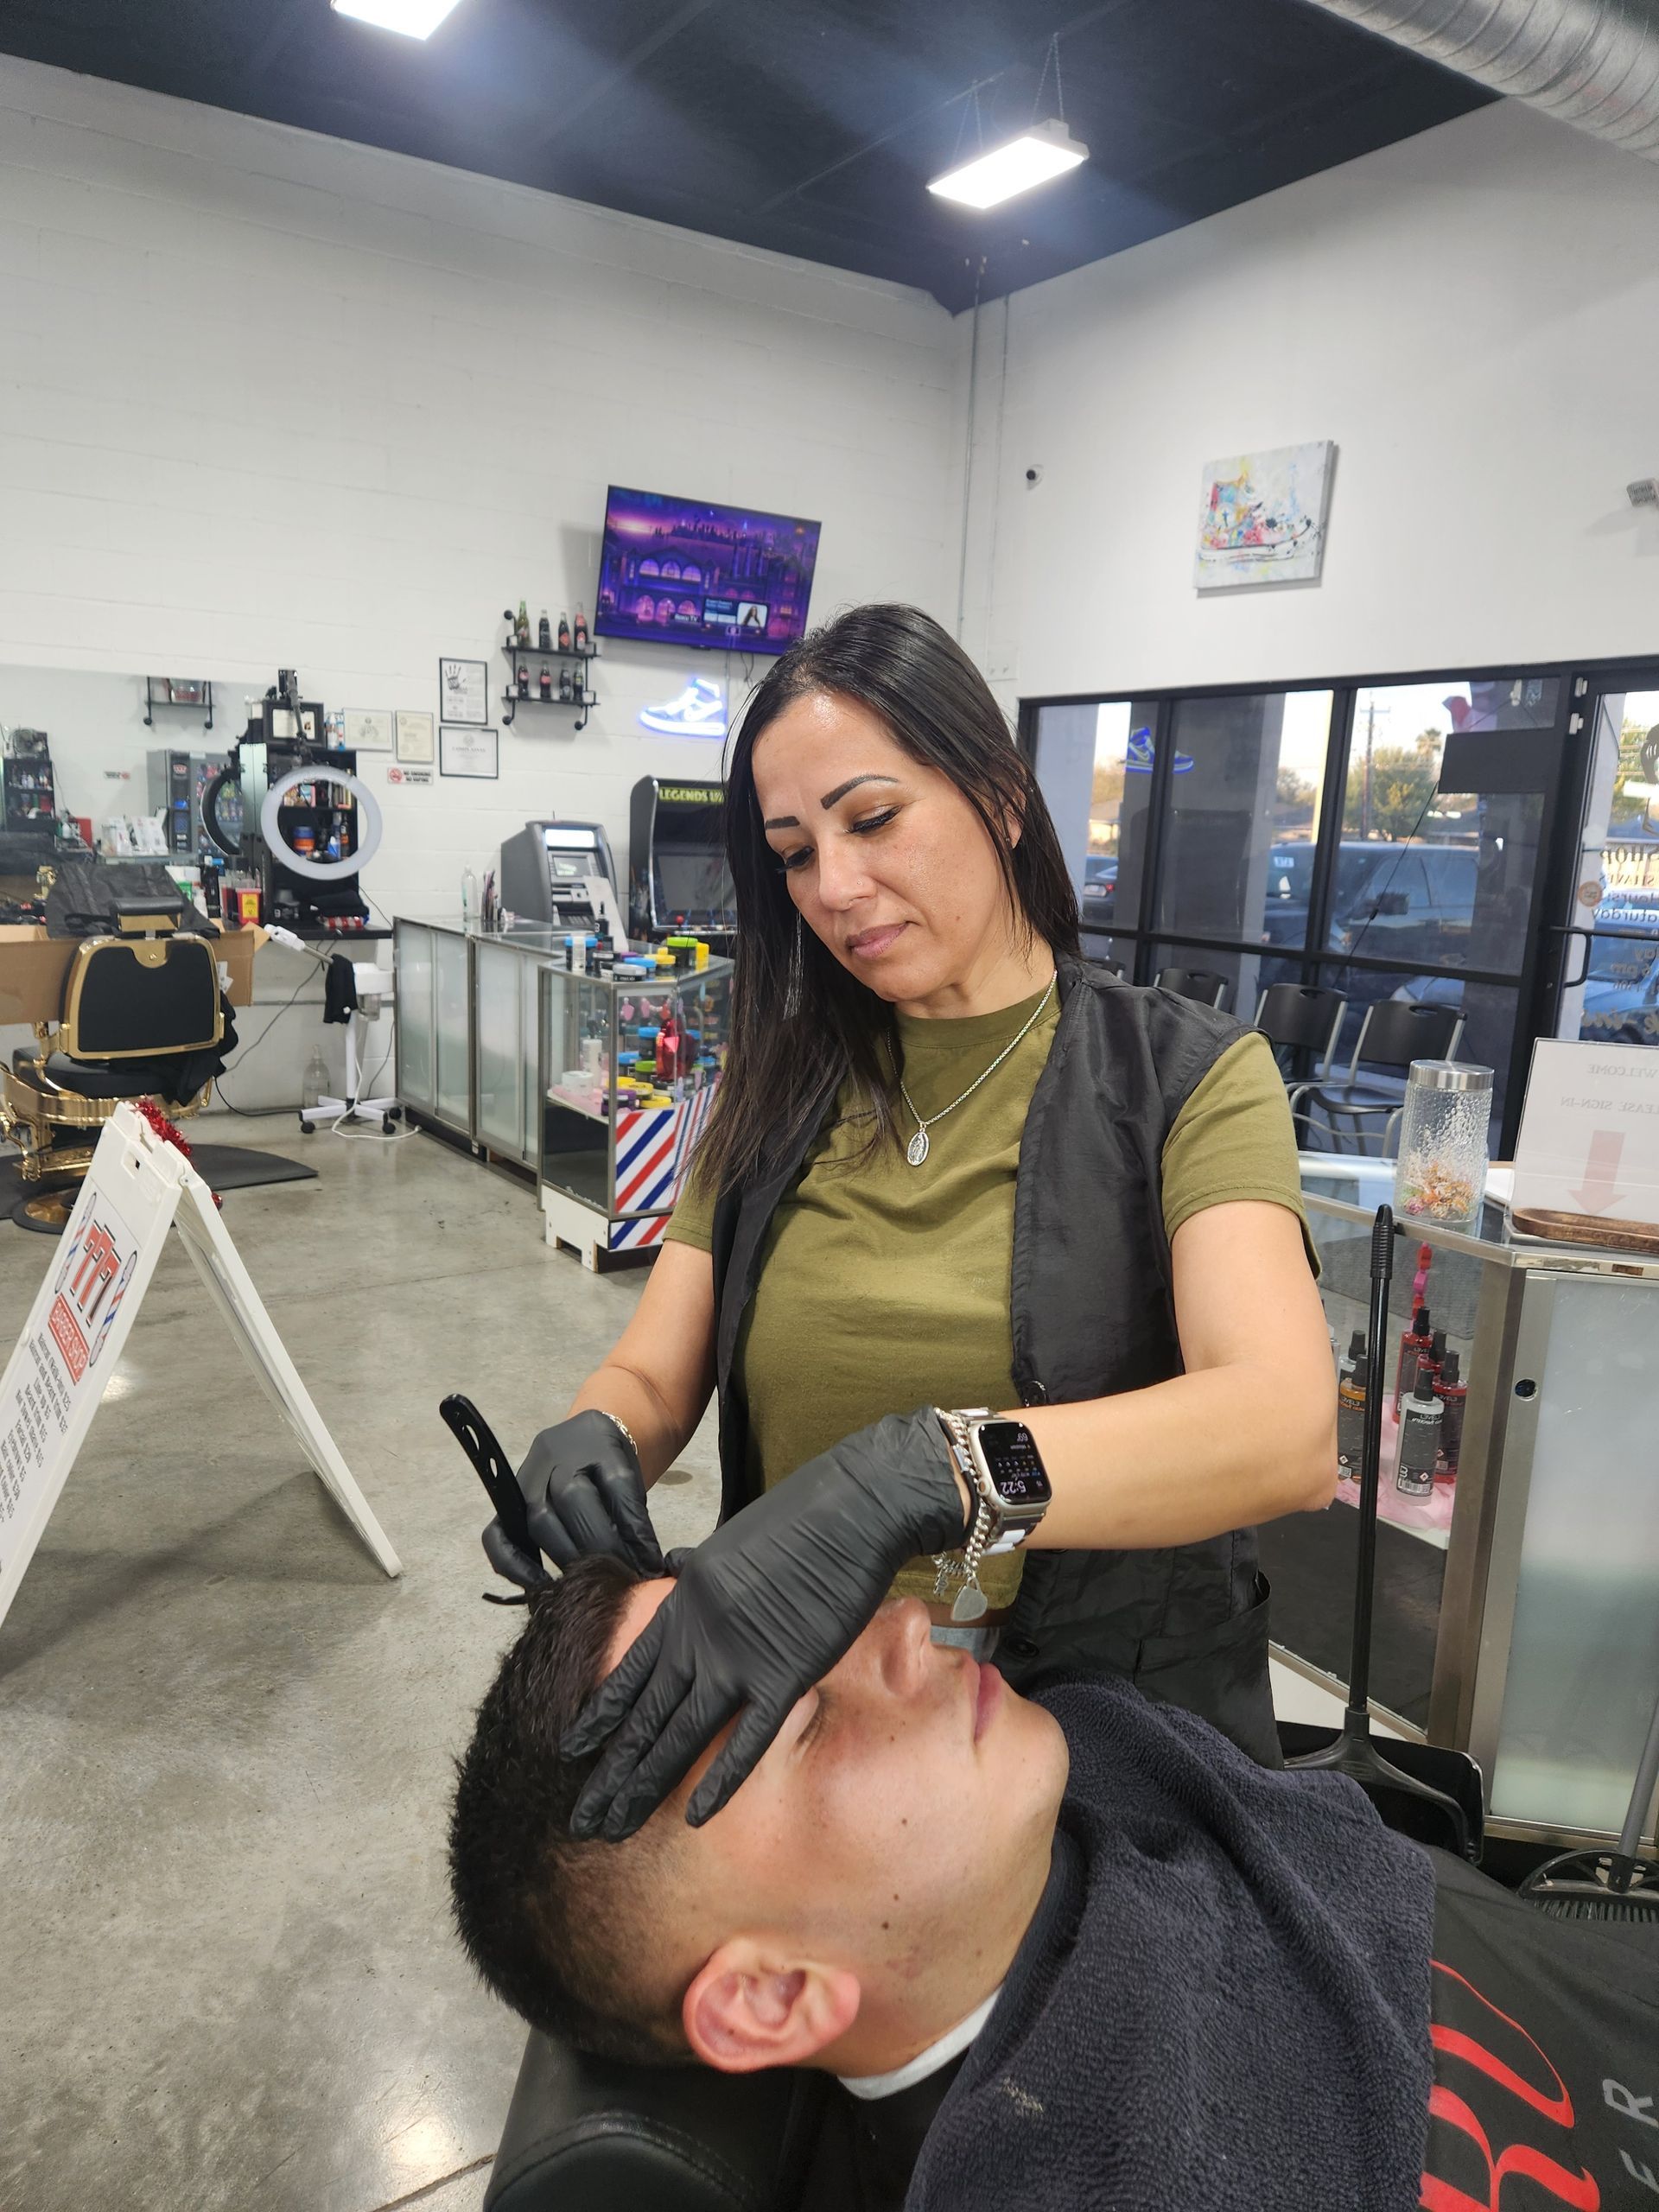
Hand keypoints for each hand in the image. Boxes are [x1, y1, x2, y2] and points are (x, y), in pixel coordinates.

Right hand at [481, 1410, 663, 1587]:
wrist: (582, 1440)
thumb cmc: (611, 1466)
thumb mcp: (632, 1476)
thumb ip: (633, 1513)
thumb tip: (643, 1565)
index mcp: (598, 1441)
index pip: (618, 1484)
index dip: (635, 1529)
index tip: (650, 1564)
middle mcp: (556, 1454)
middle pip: (573, 1499)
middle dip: (599, 1546)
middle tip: (620, 1578)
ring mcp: (527, 1476)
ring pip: (539, 1518)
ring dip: (566, 1557)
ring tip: (589, 1582)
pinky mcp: (508, 1501)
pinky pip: (497, 1533)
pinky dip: (514, 1563)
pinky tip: (538, 1584)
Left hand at [561, 1409, 969, 1839]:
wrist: (852, 1509)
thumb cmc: (801, 1521)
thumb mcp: (727, 1546)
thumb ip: (700, 1579)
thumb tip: (678, 1575)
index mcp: (685, 1602)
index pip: (631, 1671)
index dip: (599, 1715)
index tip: (570, 1749)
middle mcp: (700, 1633)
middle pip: (645, 1714)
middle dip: (610, 1771)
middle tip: (579, 1819)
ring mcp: (740, 1655)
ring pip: (680, 1734)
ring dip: (645, 1785)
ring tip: (613, 1828)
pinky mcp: (786, 1673)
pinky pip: (747, 1738)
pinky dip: (721, 1780)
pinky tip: (695, 1816)